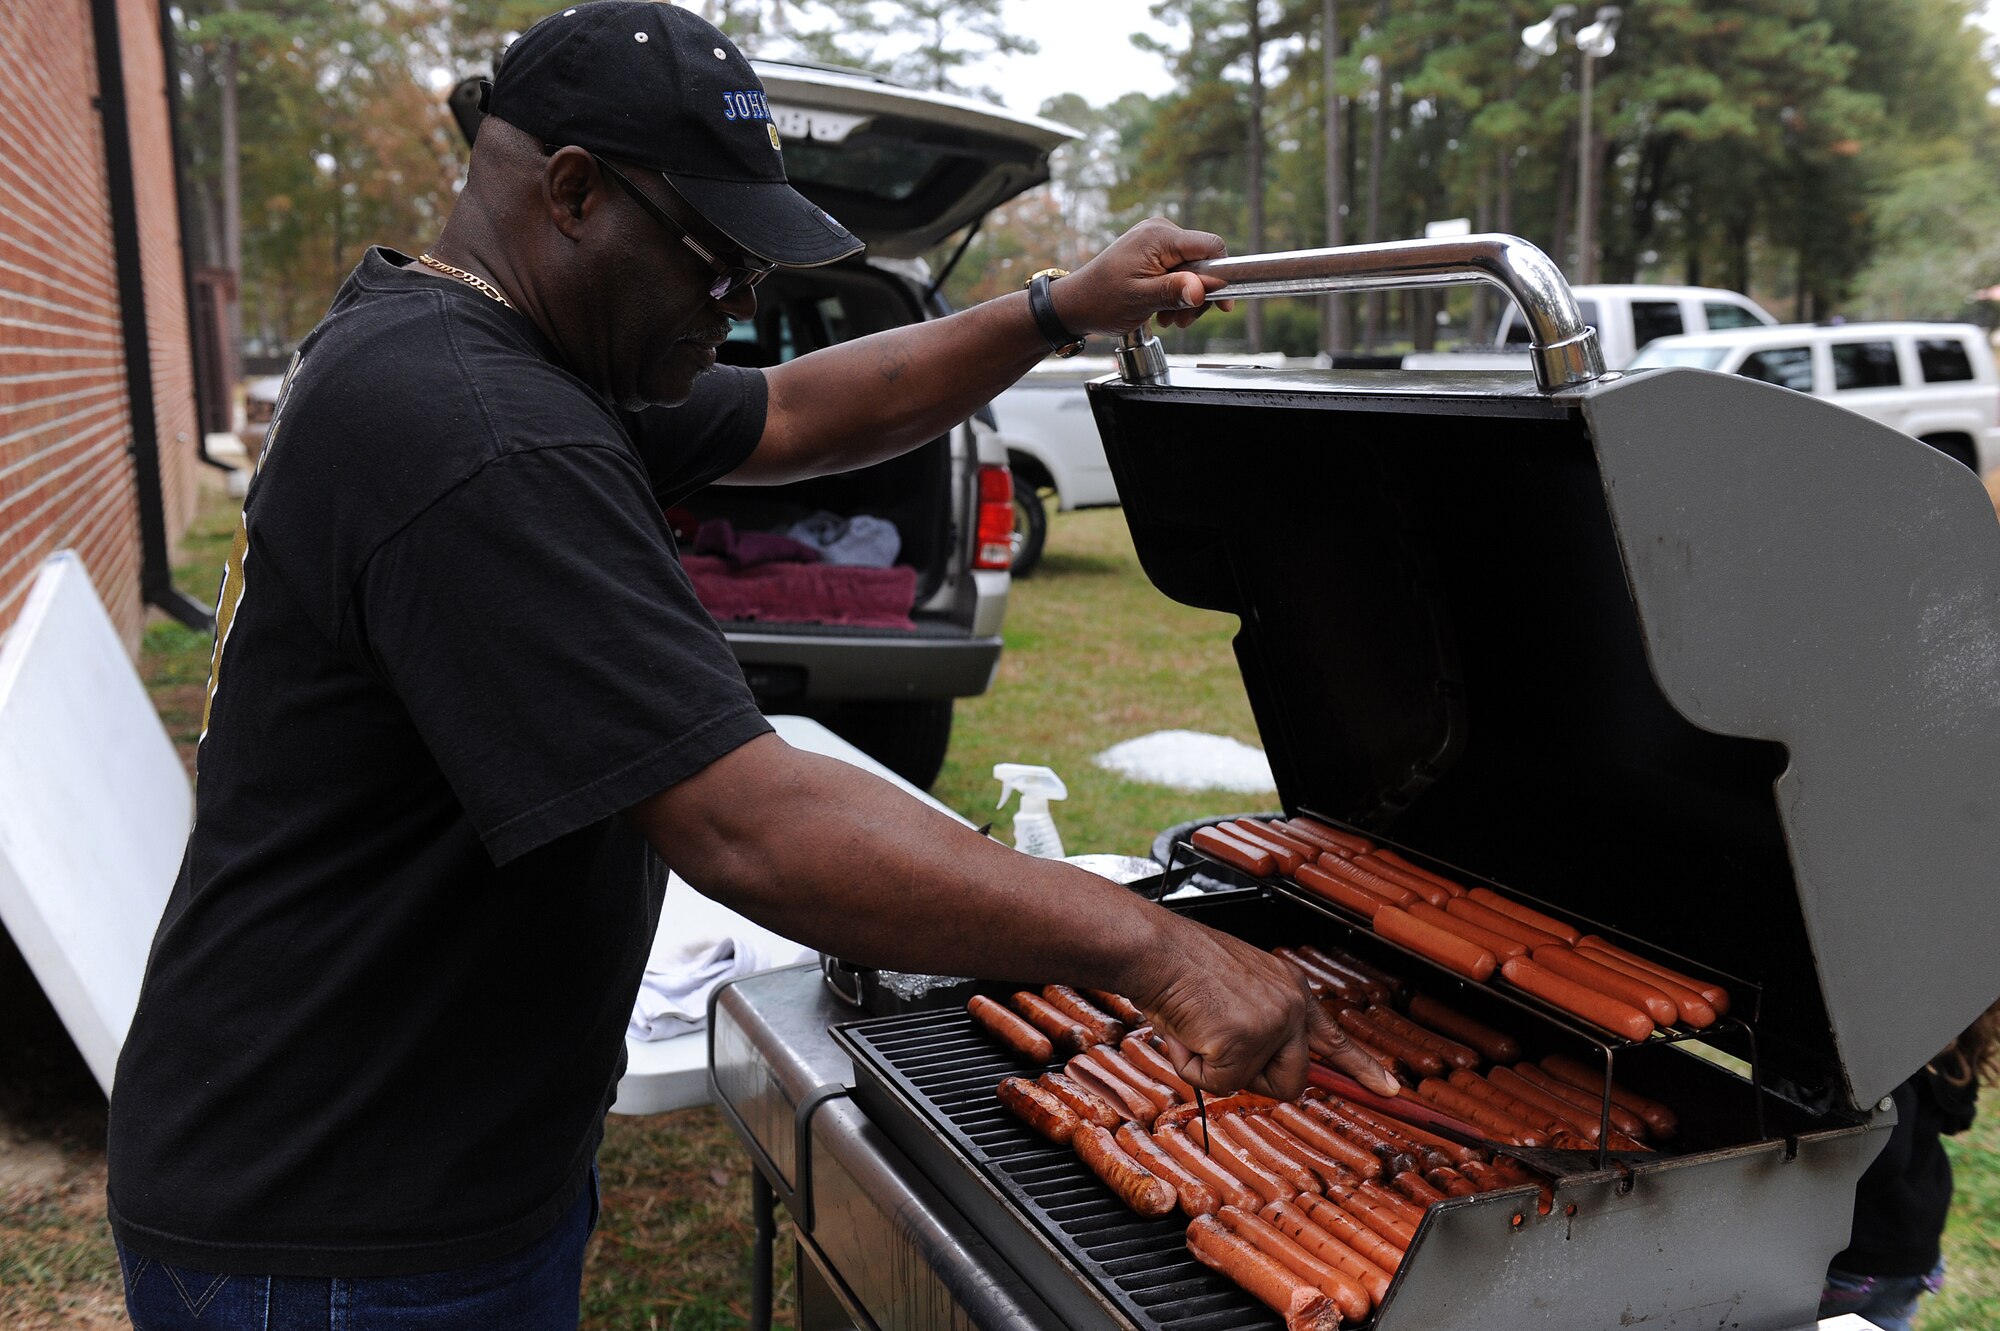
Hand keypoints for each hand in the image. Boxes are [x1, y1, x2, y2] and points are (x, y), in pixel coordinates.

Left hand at [1050, 217, 1234, 336]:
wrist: (1075, 304)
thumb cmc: (1101, 300)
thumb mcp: (1140, 300)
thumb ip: (1173, 291)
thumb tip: (1202, 290)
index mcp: (1159, 236)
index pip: (1210, 246)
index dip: (1221, 275)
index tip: (1221, 304)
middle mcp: (1160, 231)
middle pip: (1203, 261)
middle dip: (1198, 294)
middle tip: (1182, 320)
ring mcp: (1156, 240)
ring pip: (1193, 269)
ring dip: (1186, 298)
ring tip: (1167, 318)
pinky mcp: (1153, 251)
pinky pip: (1179, 270)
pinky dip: (1176, 292)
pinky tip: (1162, 309)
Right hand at [1121, 920, 1400, 1100]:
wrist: (1156, 949)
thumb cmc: (1181, 969)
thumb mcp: (1237, 990)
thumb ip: (1259, 1025)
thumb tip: (1255, 1068)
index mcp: (1291, 989)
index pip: (1334, 1037)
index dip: (1362, 1069)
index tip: (1390, 1089)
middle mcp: (1292, 1004)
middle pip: (1292, 1081)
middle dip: (1253, 1077)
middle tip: (1217, 1044)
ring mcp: (1272, 1022)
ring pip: (1252, 1084)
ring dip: (1218, 1070)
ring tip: (1198, 1028)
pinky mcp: (1244, 1040)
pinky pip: (1217, 1084)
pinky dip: (1193, 1067)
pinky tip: (1187, 1031)